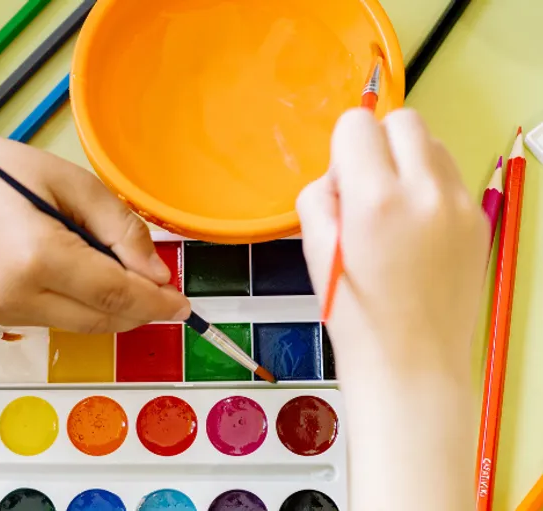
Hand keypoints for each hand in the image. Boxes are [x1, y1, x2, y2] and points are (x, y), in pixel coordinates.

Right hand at [0, 127, 189, 332]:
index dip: (156, 303)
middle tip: (164, 289)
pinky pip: (59, 320)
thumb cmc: (3, 173)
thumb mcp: (74, 184)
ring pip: (83, 326)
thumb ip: (122, 229)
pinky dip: (85, 305)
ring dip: (113, 308)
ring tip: (123, 272)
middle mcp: (19, 296)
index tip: (184, 303)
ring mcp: (5, 311)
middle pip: (103, 321)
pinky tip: (87, 274)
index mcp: (38, 258)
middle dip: (141, 309)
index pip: (115, 295)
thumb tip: (157, 276)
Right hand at [297, 108, 487, 373]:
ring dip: (408, 161)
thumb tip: (339, 175)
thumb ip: (319, 196)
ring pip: (433, 144)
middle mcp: (425, 191)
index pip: (358, 124)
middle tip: (366, 188)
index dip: (341, 148)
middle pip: (403, 120)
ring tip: (393, 210)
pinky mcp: (479, 221)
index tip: (340, 184)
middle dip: (378, 142)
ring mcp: (460, 205)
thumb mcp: (313, 250)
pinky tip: (416, 230)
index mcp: (375, 198)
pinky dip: (429, 187)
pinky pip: (451, 178)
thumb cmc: (353, 315)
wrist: (411, 366)